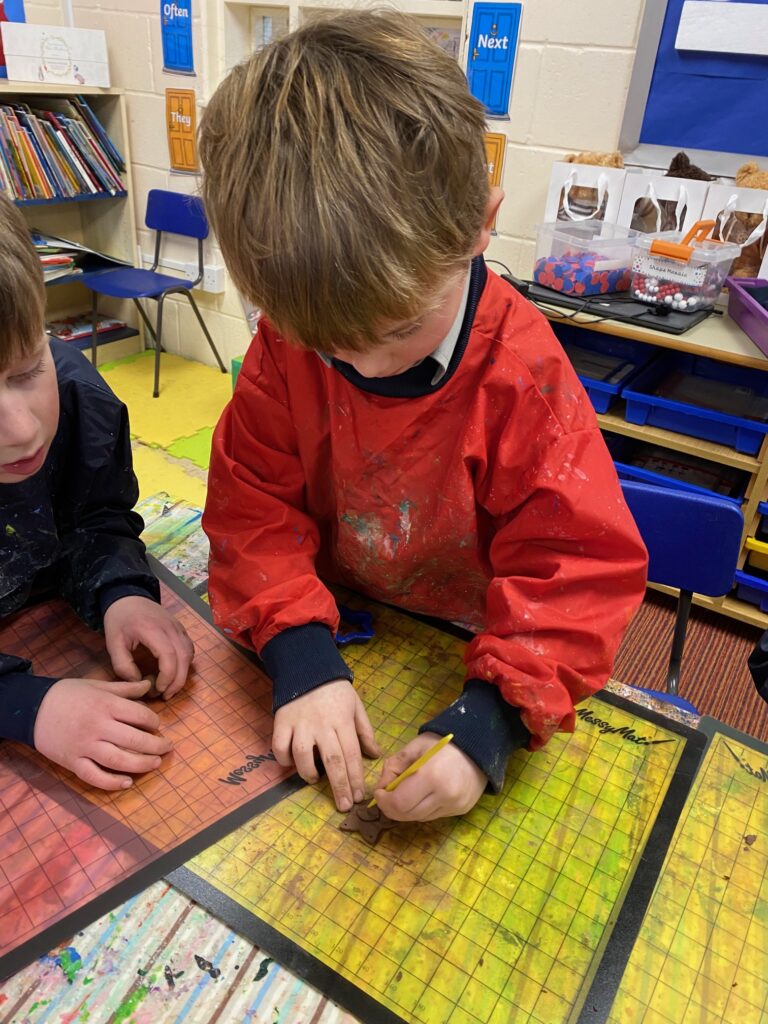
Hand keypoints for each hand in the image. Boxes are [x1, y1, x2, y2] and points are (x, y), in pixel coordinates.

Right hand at [33, 678, 171, 789]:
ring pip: (118, 760)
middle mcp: (98, 726)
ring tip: (155, 763)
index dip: (154, 722)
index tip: (158, 726)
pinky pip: (94, 776)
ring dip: (141, 764)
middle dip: (155, 746)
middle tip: (167, 748)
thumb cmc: (68, 694)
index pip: (140, 716)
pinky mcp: (72, 762)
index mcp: (106, 705)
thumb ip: (125, 688)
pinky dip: (111, 782)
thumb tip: (149, 685)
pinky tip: (127, 782)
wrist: (33, 708)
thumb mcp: (98, 685)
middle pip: (134, 740)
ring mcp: (84, 746)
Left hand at [103, 596, 193, 698]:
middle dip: (177, 681)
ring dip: (183, 674)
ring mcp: (178, 627)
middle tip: (165, 696)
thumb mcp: (113, 643)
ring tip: (170, 688)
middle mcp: (170, 628)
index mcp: (152, 630)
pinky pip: (188, 648)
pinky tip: (174, 673)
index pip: (169, 656)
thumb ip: (123, 666)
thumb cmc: (119, 620)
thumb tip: (139, 683)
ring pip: (189, 654)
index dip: (166, 677)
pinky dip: (185, 663)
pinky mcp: (180, 629)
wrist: (128, 597)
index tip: (156, 690)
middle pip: (184, 657)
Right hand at [272, 679, 380, 811]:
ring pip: (302, 755)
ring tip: (315, 781)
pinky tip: (291, 765)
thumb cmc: (335, 689)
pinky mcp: (281, 722)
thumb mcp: (356, 705)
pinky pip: (279, 745)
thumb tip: (376, 754)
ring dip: (308, 773)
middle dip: (339, 786)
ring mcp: (300, 724)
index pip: (352, 754)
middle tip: (344, 805)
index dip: (356, 778)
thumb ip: (365, 731)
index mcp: (342, 720)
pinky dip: (283, 758)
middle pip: (332, 760)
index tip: (360, 796)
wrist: (307, 667)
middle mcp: (322, 724)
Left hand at [372, 732, 486, 821]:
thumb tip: (382, 787)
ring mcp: (455, 806)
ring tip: (407, 792)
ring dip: (407, 809)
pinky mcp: (461, 811)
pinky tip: (424, 794)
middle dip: (391, 807)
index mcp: (432, 776)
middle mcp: (445, 796)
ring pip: (419, 818)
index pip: (399, 803)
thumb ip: (393, 766)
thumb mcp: (415, 747)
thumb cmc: (444, 743)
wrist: (479, 746)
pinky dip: (422, 809)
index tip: (379, 792)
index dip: (384, 801)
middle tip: (388, 795)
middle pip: (407, 815)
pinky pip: (433, 816)